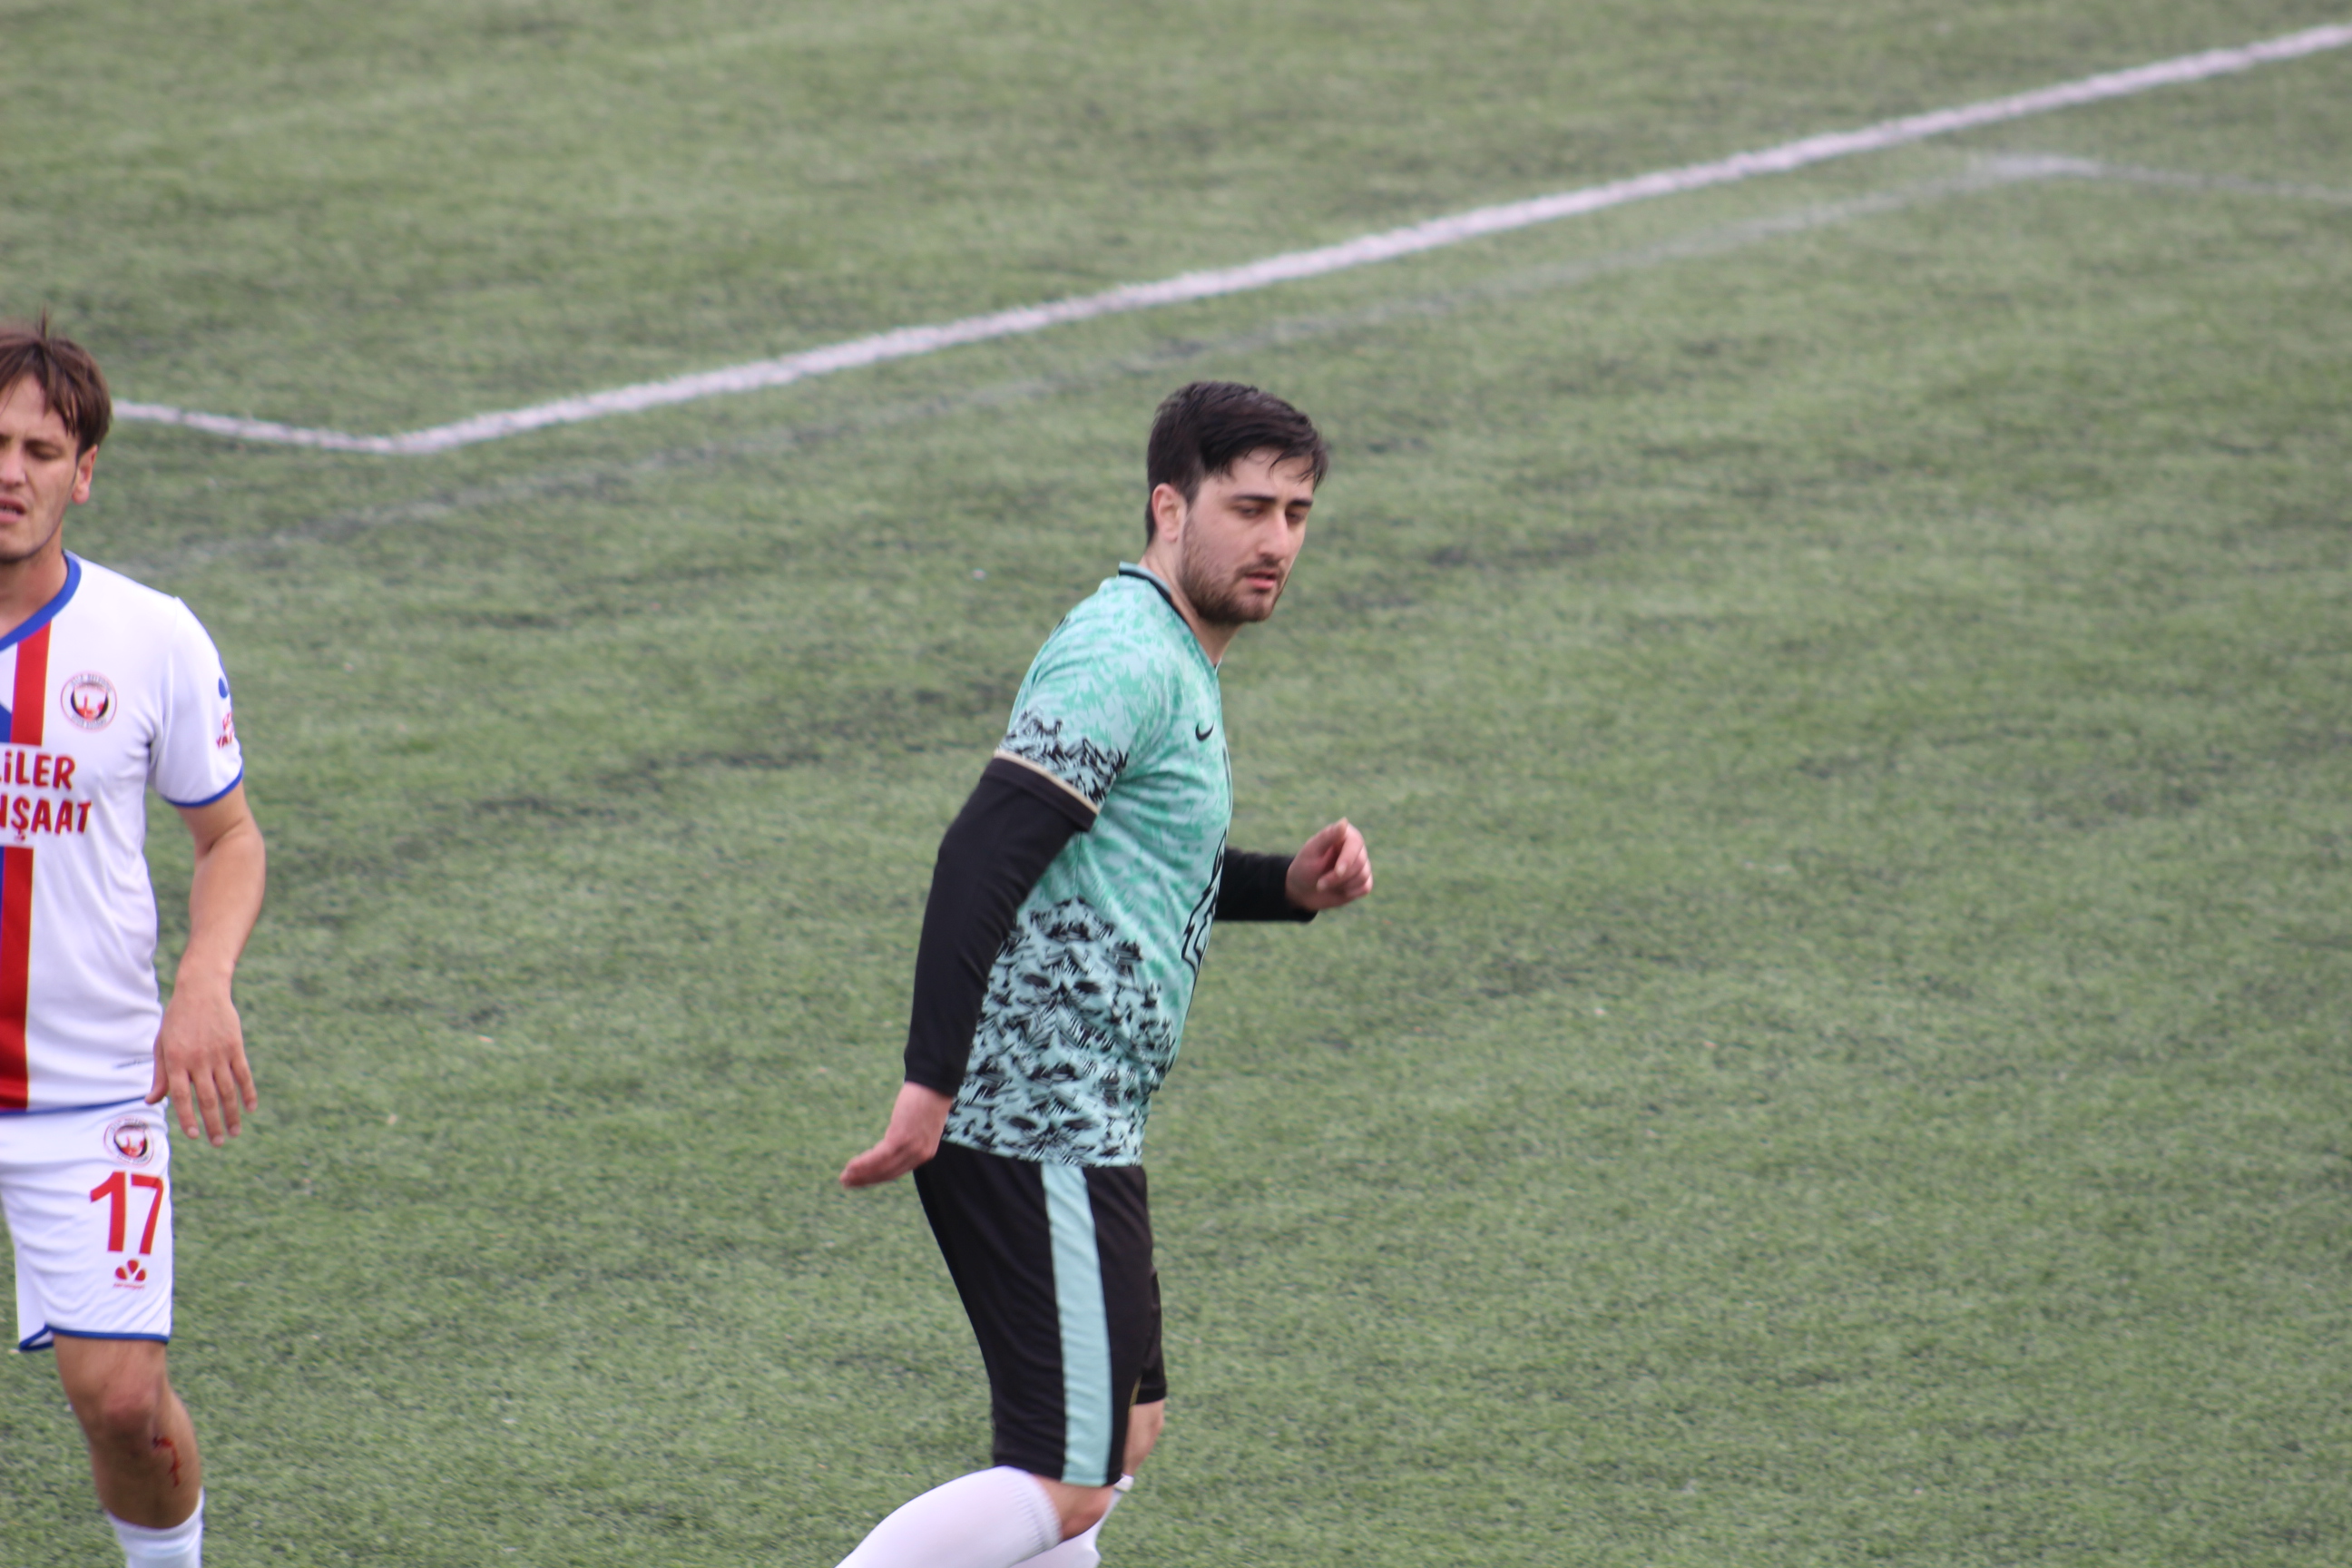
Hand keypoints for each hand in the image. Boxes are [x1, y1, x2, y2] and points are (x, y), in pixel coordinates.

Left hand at [147, 977, 256, 1146]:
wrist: (201, 990)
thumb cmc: (177, 1020)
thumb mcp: (162, 1044)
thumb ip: (160, 1074)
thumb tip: (151, 1100)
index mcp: (176, 1060)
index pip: (181, 1096)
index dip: (187, 1117)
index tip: (193, 1135)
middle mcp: (198, 1059)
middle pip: (207, 1099)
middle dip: (213, 1124)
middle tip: (219, 1142)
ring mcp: (219, 1053)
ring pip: (227, 1091)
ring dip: (232, 1114)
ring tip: (235, 1132)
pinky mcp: (235, 1047)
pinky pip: (243, 1075)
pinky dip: (248, 1092)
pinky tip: (250, 1108)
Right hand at [840, 1082, 954, 1187]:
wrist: (935, 1082)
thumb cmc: (927, 1097)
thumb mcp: (921, 1123)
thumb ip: (910, 1135)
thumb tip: (893, 1139)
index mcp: (924, 1153)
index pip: (897, 1172)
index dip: (877, 1177)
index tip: (861, 1180)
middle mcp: (919, 1155)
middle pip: (888, 1174)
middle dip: (866, 1180)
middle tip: (847, 1183)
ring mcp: (911, 1148)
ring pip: (882, 1168)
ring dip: (861, 1175)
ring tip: (844, 1177)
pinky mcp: (901, 1138)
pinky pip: (879, 1156)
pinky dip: (864, 1163)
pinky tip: (851, 1166)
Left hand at [1285, 818, 1373, 911]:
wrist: (1302, 890)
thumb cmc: (1304, 867)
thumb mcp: (1312, 852)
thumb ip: (1327, 836)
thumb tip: (1344, 821)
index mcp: (1344, 835)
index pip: (1355, 843)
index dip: (1348, 858)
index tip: (1338, 871)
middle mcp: (1355, 848)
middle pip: (1360, 862)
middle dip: (1338, 877)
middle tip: (1319, 884)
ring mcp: (1361, 865)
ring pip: (1363, 876)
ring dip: (1341, 885)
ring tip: (1324, 885)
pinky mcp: (1363, 881)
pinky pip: (1365, 887)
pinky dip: (1349, 892)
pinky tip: (1337, 890)